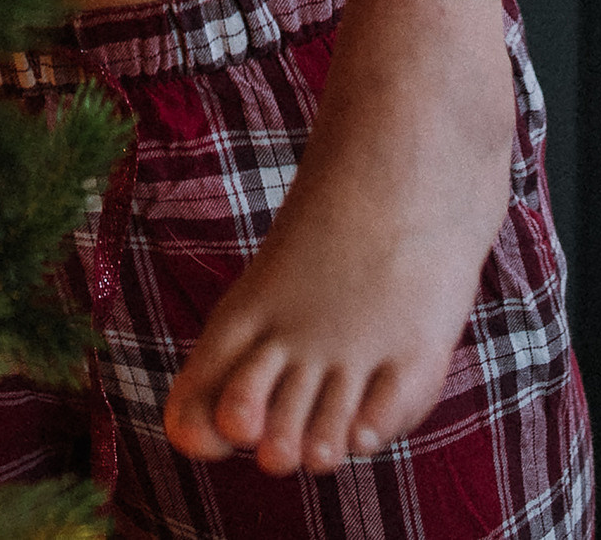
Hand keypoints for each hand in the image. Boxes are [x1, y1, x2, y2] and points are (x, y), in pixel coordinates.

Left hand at [164, 0, 514, 469]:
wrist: (405, 150)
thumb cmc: (329, 233)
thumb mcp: (269, 284)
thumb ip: (226, 362)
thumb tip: (182, 439)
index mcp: (255, 307)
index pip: (217, 392)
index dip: (218, 423)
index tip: (235, 423)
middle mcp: (304, 331)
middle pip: (274, 430)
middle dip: (273, 447)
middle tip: (279, 445)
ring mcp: (361, 342)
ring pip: (329, 438)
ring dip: (321, 448)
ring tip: (323, 442)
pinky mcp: (418, 348)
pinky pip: (389, 417)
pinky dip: (374, 429)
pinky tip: (366, 421)